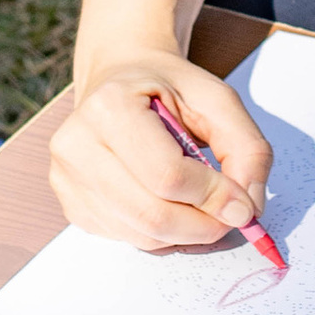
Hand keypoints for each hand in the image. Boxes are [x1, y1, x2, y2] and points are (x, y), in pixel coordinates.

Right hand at [51, 51, 274, 251]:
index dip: (213, 196)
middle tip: (230, 218)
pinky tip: (170, 204)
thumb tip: (248, 207)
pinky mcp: (69, 202)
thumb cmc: (167, 88)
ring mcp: (66, 176)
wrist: (121, 78)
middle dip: (203, 225)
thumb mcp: (217, 100)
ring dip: (184, 233)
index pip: (167, 175)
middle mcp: (76, 142)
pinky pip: (124, 237)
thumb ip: (246, 149)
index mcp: (110, 106)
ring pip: (139, 233)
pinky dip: (159, 233)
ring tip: (204, 209)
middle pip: (151, 214)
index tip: (244, 203)